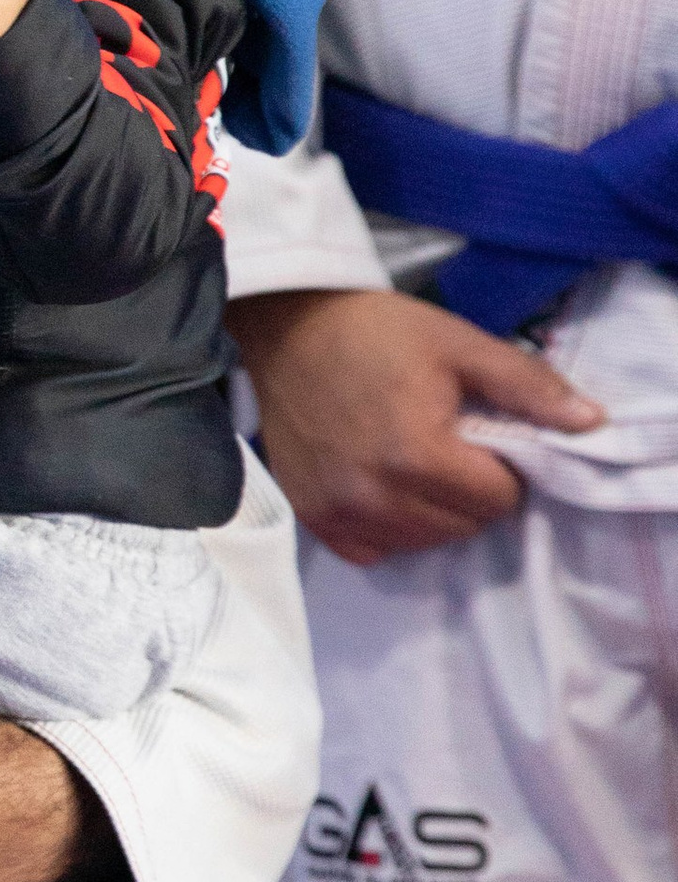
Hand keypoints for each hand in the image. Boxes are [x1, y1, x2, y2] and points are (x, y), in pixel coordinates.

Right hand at [229, 283, 602, 564]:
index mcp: (417, 454)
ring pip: (421, 542)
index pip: (498, 500)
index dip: (502, 468)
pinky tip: (382, 487)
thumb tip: (592, 423)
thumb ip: (528, 387)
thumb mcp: (461, 345)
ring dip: (432, 513)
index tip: (481, 437)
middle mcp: (375, 496)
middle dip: (470, 493)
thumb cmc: (380, 333)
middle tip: (450, 448)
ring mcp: (338, 511)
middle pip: (462, 527)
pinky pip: (371, 551)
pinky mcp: (311, 516)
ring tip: (416, 464)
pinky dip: (387, 529)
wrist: (290, 329)